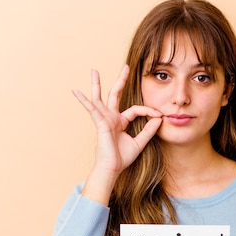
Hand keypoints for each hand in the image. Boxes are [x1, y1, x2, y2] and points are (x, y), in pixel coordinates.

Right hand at [72, 65, 162, 203]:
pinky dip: (84, 100)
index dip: (148, 110)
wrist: (112, 168)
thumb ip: (149, 130)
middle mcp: (111, 118)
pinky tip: (75, 91)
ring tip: (94, 71)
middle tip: (126, 67)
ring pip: (100, 97)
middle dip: (121, 80)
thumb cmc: (122, 158)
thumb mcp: (140, 142)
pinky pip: (91, 108)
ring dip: (97, 84)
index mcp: (121, 122)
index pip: (136, 109)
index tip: (160, 115)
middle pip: (116, 95)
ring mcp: (104, 119)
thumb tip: (159, 119)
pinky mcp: (99, 122)